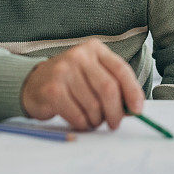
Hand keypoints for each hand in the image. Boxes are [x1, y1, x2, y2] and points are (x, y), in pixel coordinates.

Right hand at [20, 39, 144, 130]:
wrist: (34, 82)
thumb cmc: (71, 81)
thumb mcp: (93, 74)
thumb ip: (114, 85)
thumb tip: (134, 108)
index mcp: (94, 49)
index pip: (121, 70)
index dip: (133, 91)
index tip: (138, 110)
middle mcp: (79, 56)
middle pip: (109, 89)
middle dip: (116, 112)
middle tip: (115, 124)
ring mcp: (64, 71)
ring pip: (94, 105)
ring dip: (97, 120)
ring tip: (93, 121)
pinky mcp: (52, 89)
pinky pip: (78, 115)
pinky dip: (84, 124)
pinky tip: (81, 122)